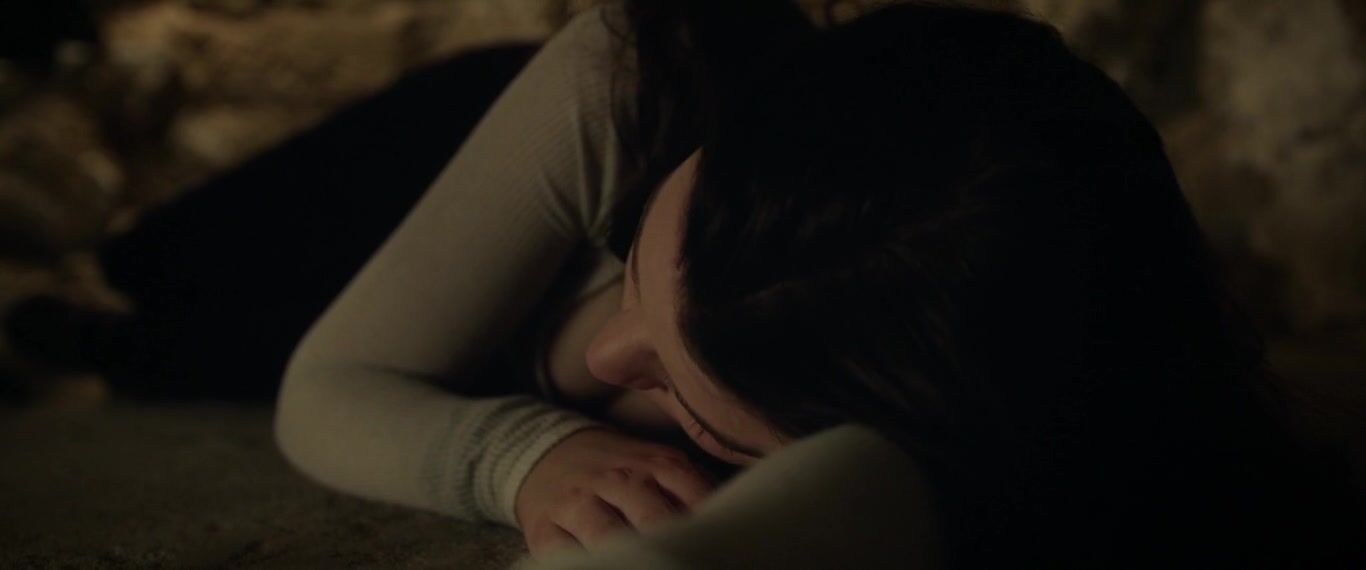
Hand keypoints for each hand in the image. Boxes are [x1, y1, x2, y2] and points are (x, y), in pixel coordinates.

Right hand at [514, 427, 716, 559]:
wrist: (545, 454)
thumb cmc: (617, 472)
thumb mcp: (657, 465)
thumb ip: (693, 490)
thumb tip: (738, 522)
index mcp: (655, 463)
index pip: (693, 494)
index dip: (711, 525)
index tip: (725, 548)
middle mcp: (618, 480)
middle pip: (653, 520)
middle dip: (674, 548)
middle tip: (694, 564)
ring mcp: (578, 504)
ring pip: (608, 538)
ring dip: (631, 560)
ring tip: (654, 568)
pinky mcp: (544, 529)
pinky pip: (563, 556)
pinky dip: (584, 566)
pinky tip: (604, 569)